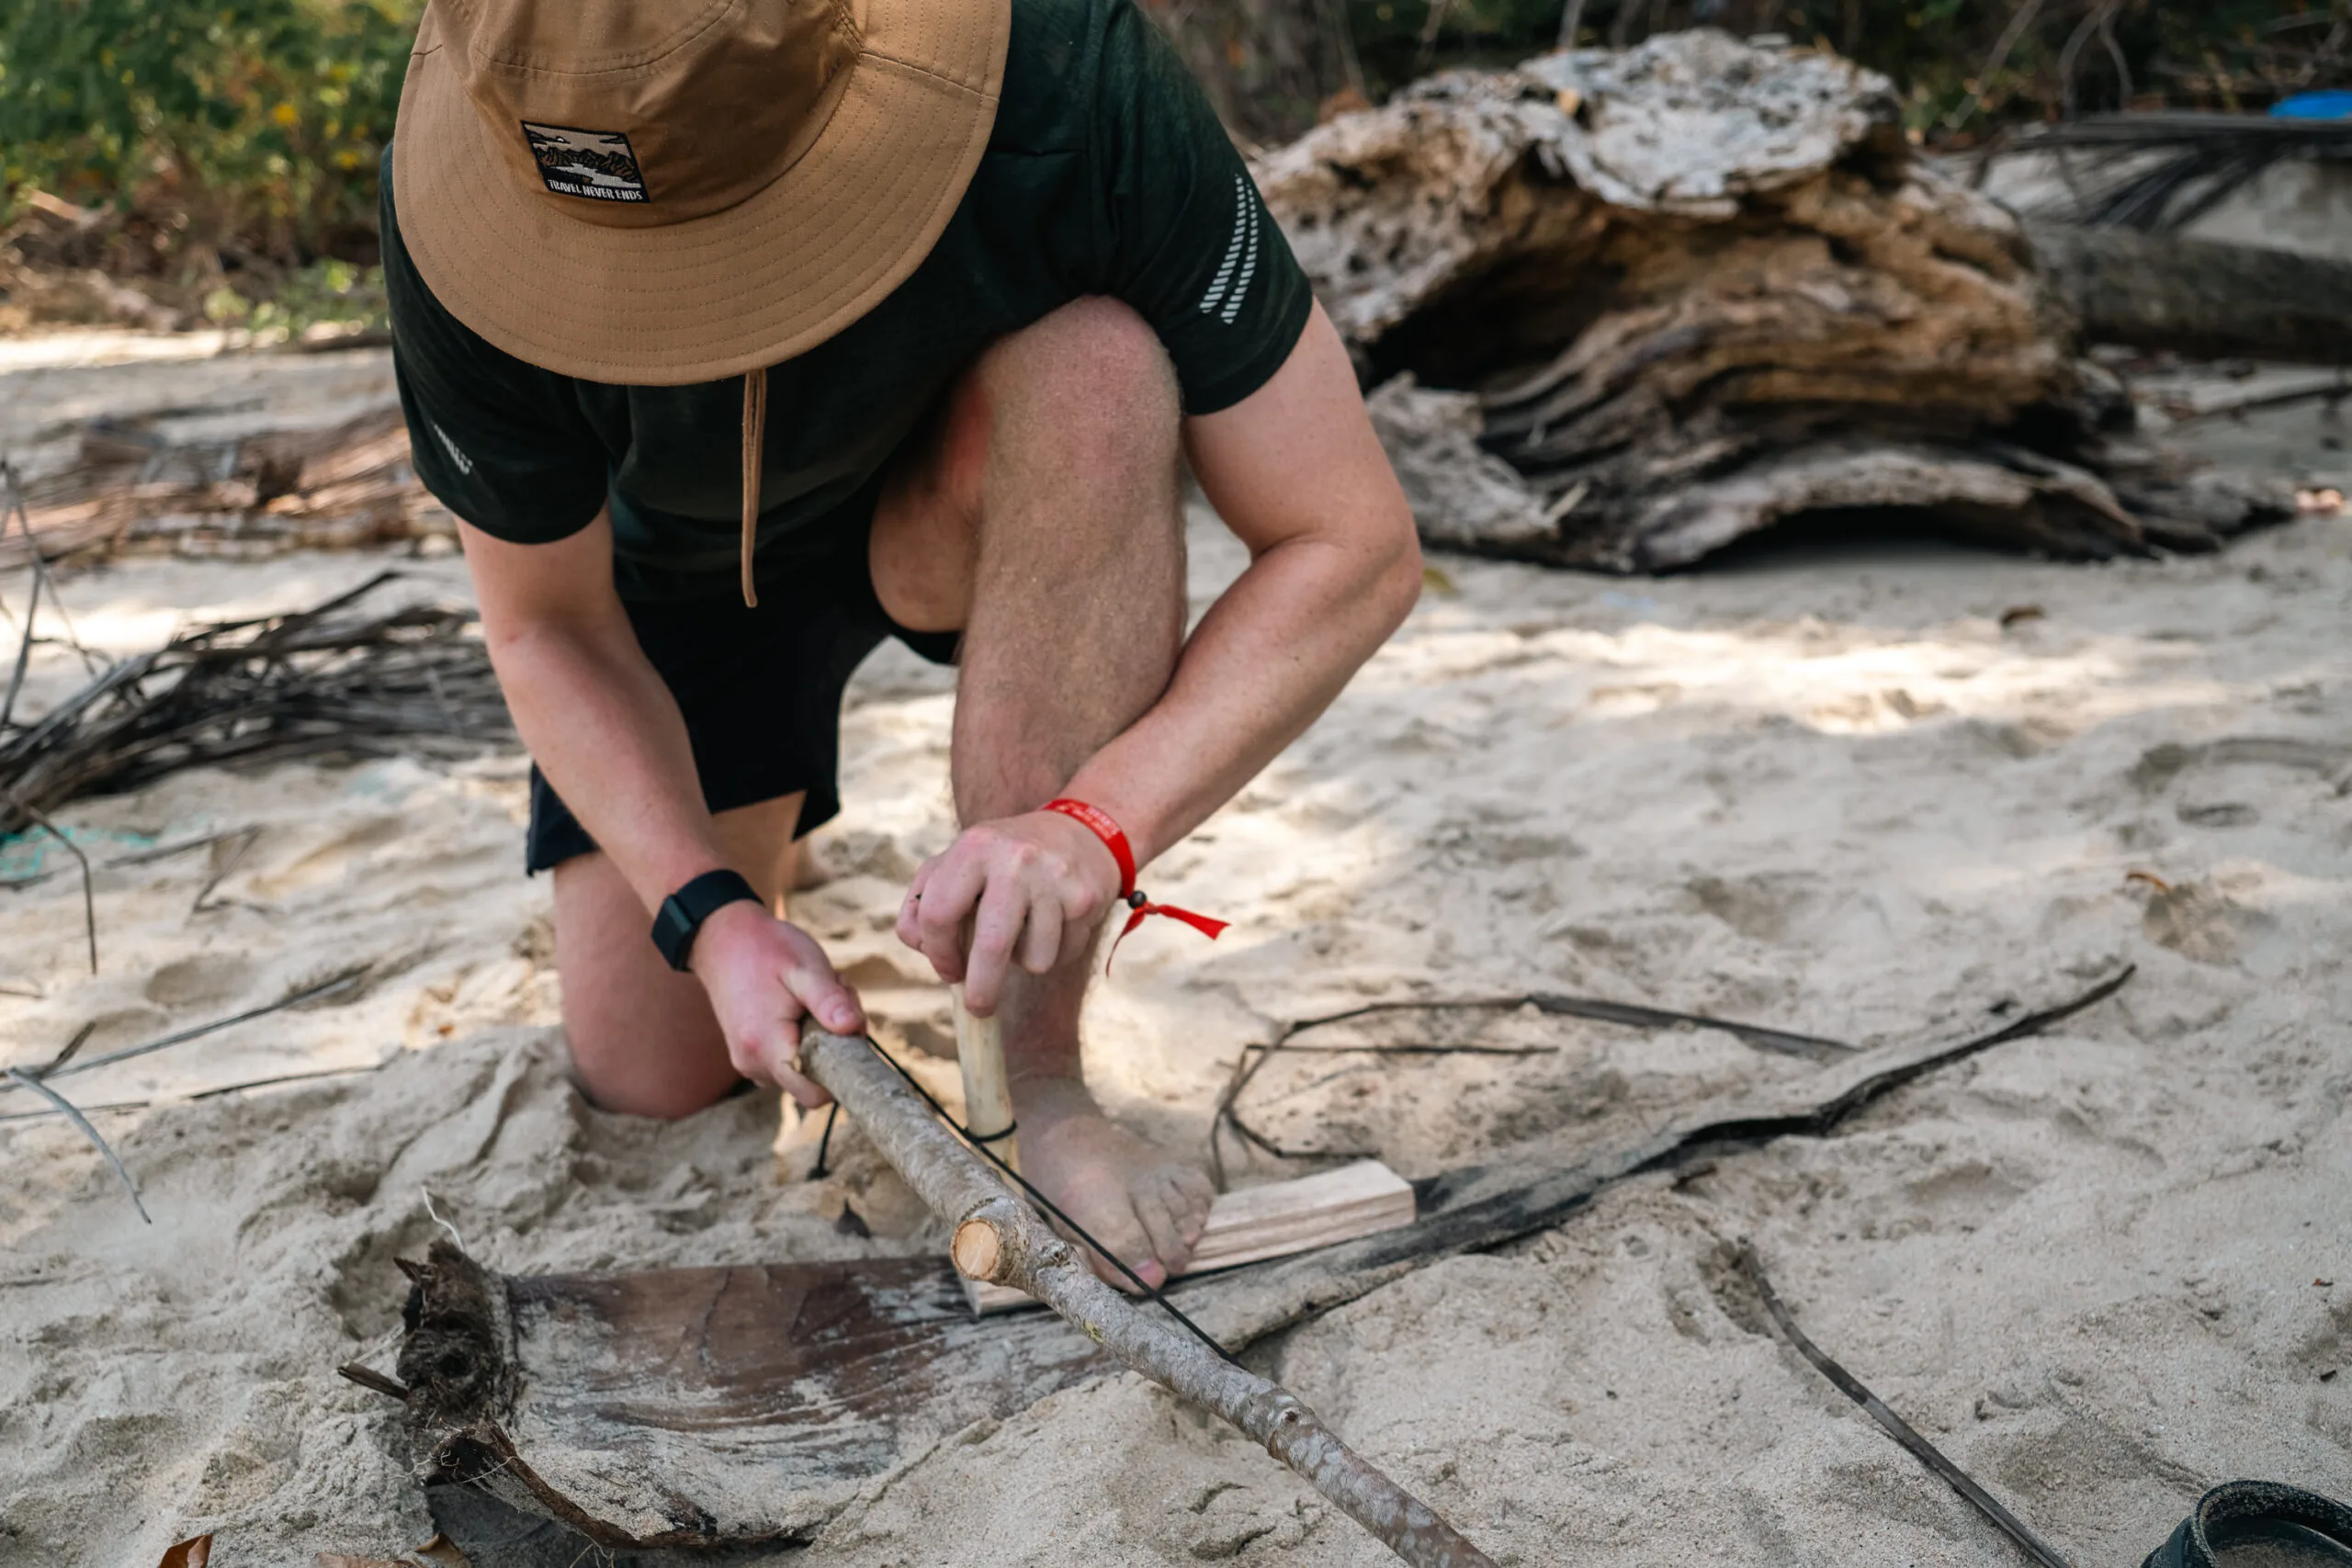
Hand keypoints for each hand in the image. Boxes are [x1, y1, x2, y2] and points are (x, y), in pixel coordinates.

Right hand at [689, 901, 864, 1107]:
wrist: (722, 939)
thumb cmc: (766, 949)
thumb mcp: (805, 966)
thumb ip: (829, 1000)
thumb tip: (853, 1029)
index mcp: (765, 1045)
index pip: (814, 1092)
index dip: (842, 1071)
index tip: (850, 1030)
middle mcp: (753, 1064)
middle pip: (814, 1080)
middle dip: (836, 1045)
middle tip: (834, 998)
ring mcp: (749, 1063)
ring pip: (804, 1070)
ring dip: (822, 1039)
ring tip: (813, 997)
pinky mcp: (751, 1057)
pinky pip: (790, 1061)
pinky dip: (807, 1039)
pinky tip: (802, 1007)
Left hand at [897, 811, 1122, 1013]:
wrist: (1080, 830)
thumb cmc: (1004, 859)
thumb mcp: (959, 861)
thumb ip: (924, 900)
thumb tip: (918, 944)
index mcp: (974, 847)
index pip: (938, 914)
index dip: (937, 953)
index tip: (948, 971)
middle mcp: (1014, 859)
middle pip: (991, 946)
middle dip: (981, 990)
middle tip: (979, 1007)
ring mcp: (1054, 879)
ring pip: (1034, 960)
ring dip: (1025, 961)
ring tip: (1027, 931)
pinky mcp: (1085, 899)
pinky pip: (1064, 955)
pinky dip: (1055, 952)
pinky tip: (1055, 923)